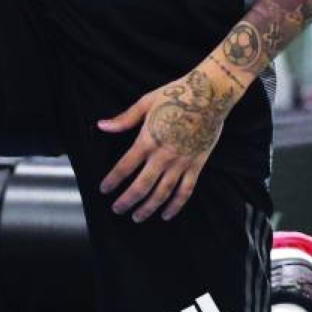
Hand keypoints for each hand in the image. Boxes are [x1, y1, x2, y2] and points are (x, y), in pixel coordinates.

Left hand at [97, 65, 236, 221]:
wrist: (210, 94)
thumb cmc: (176, 94)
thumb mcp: (146, 102)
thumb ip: (124, 119)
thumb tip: (102, 126)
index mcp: (148, 140)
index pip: (124, 166)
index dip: (113, 181)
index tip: (104, 190)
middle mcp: (163, 155)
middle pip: (141, 186)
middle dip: (127, 200)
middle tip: (117, 209)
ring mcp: (181, 162)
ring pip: (162, 193)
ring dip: (148, 207)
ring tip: (137, 217)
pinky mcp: (197, 165)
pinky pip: (185, 191)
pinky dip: (175, 206)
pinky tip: (166, 215)